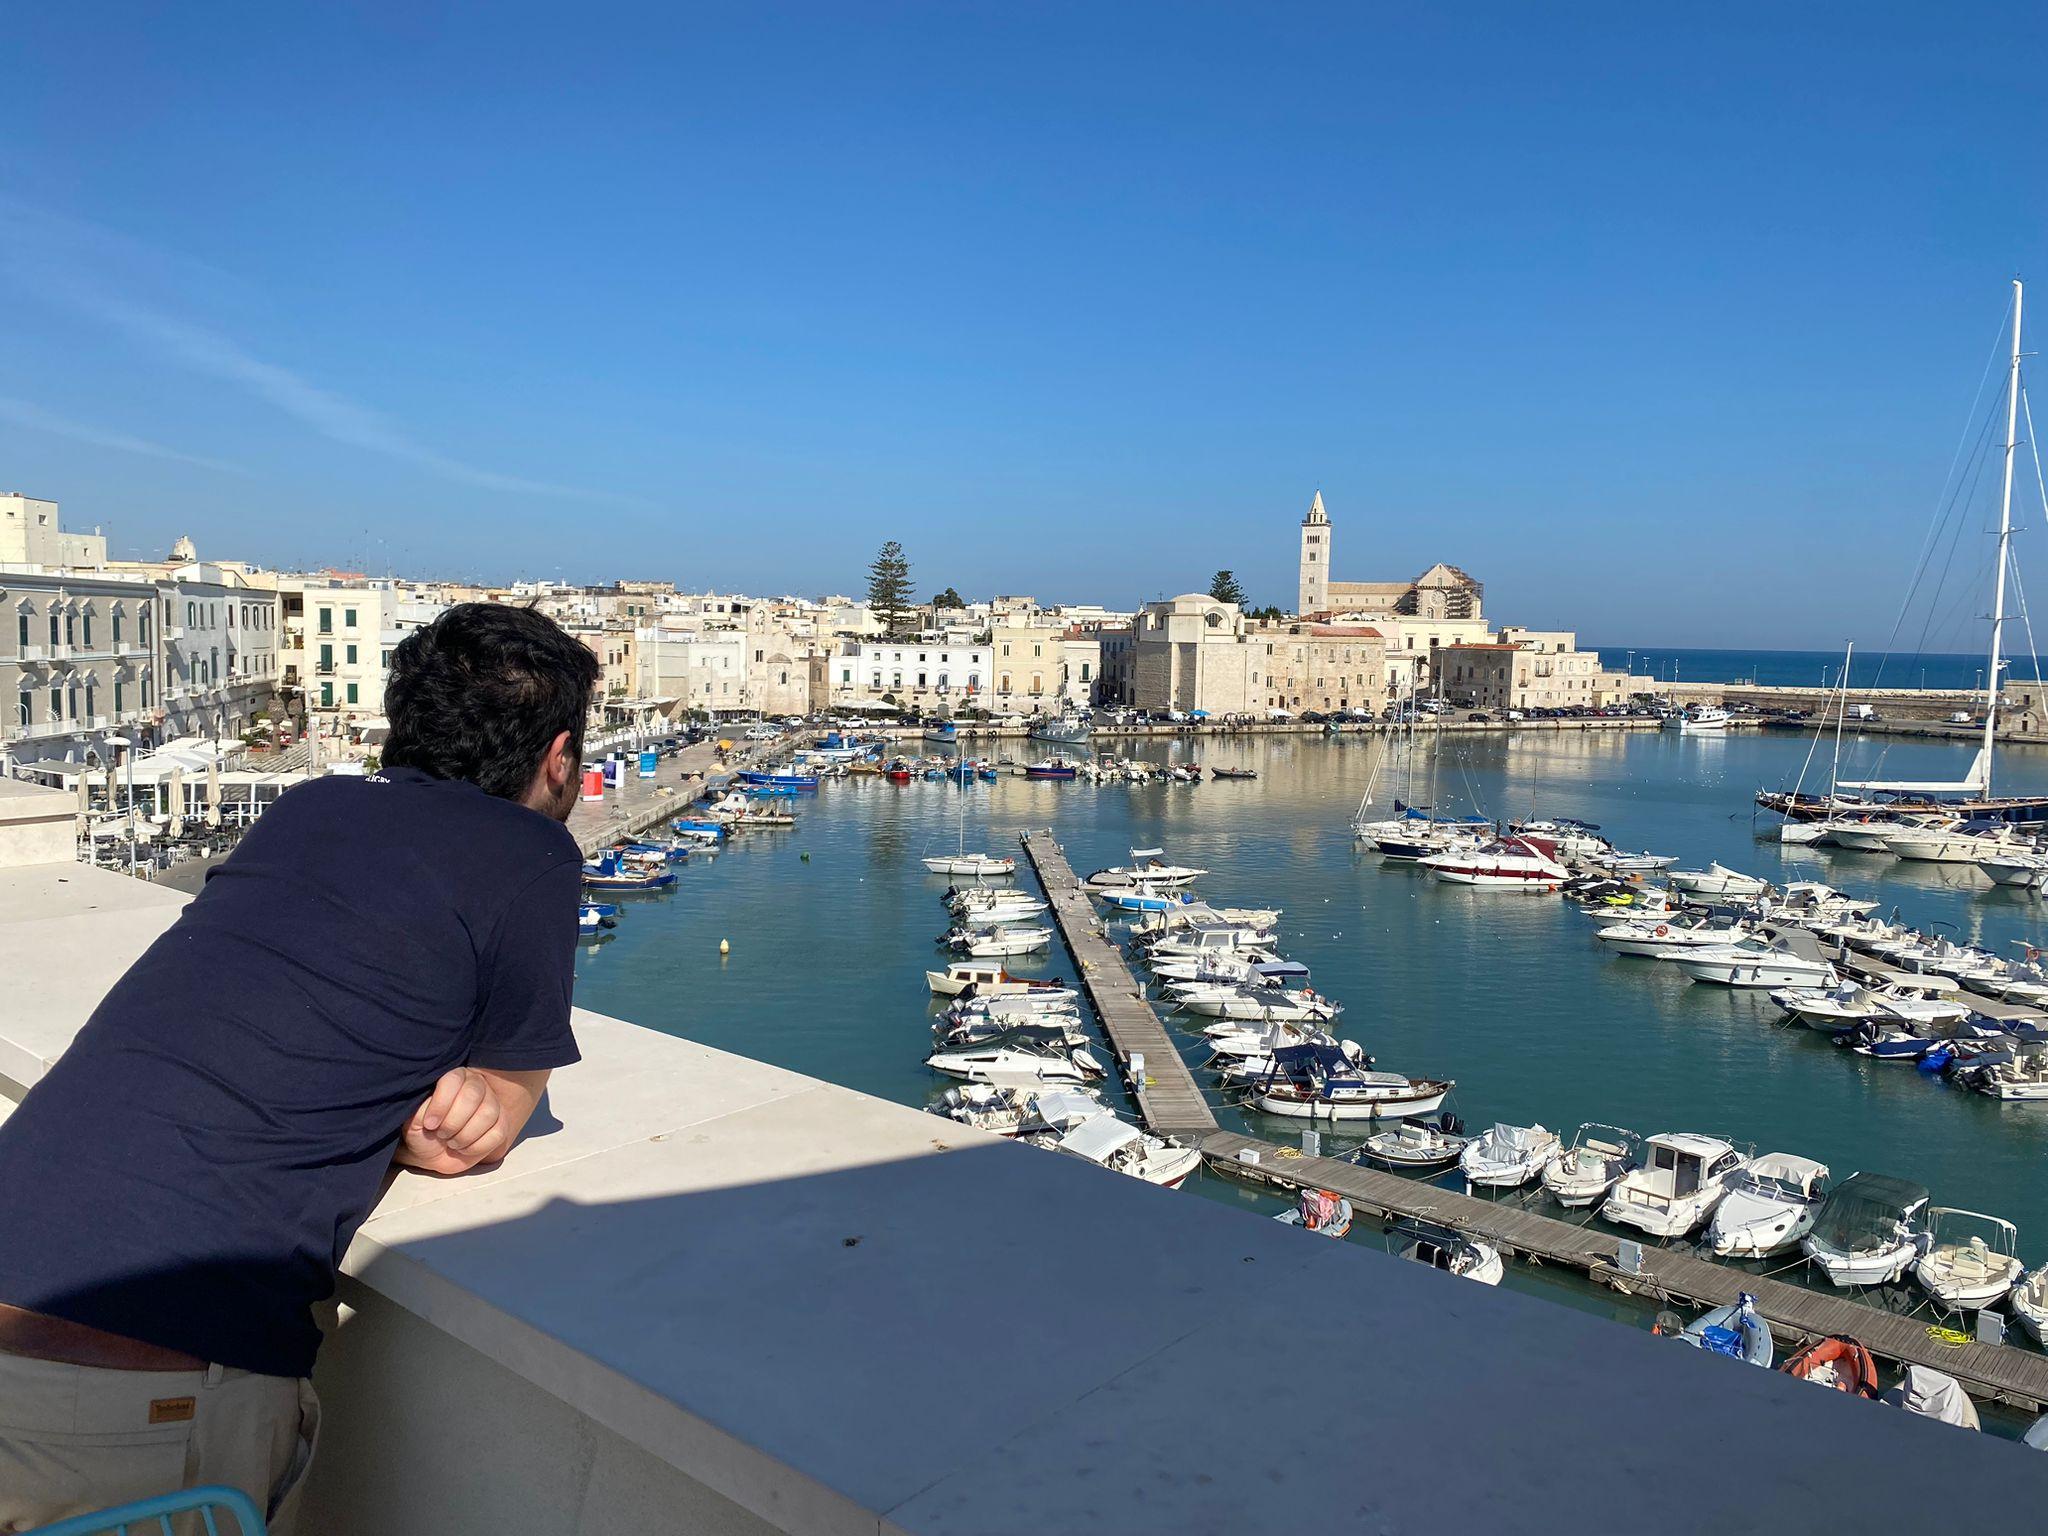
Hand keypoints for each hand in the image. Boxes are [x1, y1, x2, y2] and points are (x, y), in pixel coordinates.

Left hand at [398, 1067, 512, 1173]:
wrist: (433, 1155)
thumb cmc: (423, 1134)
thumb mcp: (413, 1123)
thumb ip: (421, 1111)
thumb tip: (431, 1105)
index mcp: (452, 1079)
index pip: (454, 1080)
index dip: (442, 1103)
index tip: (430, 1124)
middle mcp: (475, 1086)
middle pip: (473, 1095)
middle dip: (453, 1121)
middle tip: (441, 1134)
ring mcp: (491, 1104)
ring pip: (488, 1113)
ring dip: (465, 1135)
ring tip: (452, 1142)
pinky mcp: (500, 1124)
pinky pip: (498, 1133)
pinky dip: (477, 1147)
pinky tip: (464, 1148)